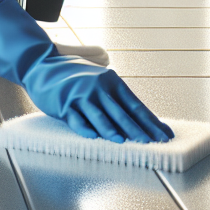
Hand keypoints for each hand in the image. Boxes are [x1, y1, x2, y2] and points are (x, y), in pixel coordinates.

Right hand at [0, 0, 173, 143]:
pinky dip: (84, 128)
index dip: (151, 121)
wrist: (45, 67)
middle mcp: (98, 87)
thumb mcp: (100, 85)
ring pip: (99, 115)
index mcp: (112, 82)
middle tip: (151, 142)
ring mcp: (80, 95)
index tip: (164, 135)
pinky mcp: (64, 104)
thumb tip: (141, 123)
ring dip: (111, 129)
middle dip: (137, 129)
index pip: (136, 105)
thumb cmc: (77, 81)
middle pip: (121, 112)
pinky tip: (91, 136)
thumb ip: (117, 101)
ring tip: (123, 141)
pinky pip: (75, 118)